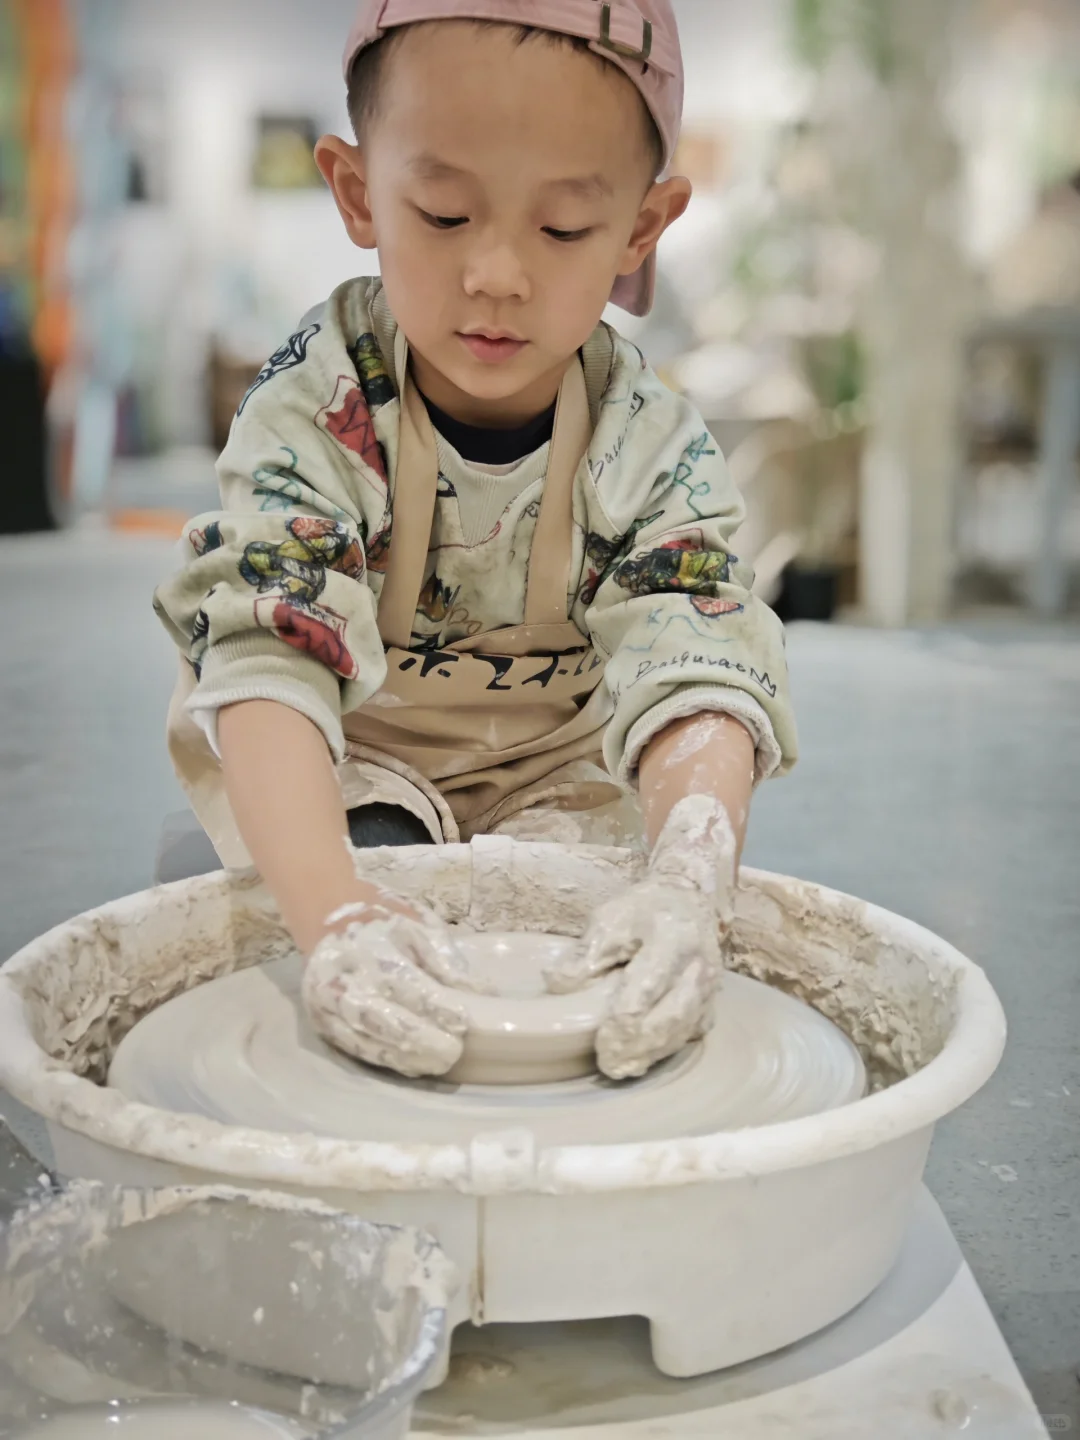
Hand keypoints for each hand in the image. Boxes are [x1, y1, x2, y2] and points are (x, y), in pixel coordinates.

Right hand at [302, 895, 488, 1077]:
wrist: (329, 917)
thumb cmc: (385, 922)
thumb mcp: (419, 926)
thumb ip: (445, 960)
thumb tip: (481, 992)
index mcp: (372, 948)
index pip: (408, 984)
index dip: (436, 1006)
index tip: (462, 1022)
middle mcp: (346, 978)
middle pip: (385, 1017)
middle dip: (421, 1038)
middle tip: (453, 1052)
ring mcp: (329, 1003)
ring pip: (368, 1038)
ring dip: (404, 1056)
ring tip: (437, 1064)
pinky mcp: (322, 1021)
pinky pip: (353, 1047)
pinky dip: (384, 1058)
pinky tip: (409, 1066)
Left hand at [546, 794, 736, 1079]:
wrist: (686, 901)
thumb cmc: (642, 913)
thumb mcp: (608, 920)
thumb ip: (585, 954)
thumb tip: (557, 984)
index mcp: (671, 940)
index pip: (647, 989)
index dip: (624, 1022)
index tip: (601, 1044)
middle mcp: (697, 965)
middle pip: (671, 1017)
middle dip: (639, 1046)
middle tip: (610, 1066)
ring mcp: (709, 986)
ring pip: (683, 1030)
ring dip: (653, 1053)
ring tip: (623, 1068)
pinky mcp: (710, 1000)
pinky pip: (691, 1031)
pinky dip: (667, 1048)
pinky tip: (642, 1057)